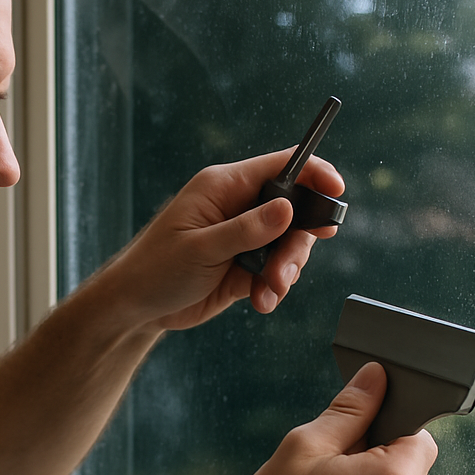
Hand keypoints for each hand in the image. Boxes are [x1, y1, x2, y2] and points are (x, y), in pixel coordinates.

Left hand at [104, 149, 344, 331]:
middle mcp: (237, 207)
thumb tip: (288, 208)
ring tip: (268, 292)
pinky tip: (261, 302)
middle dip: (297, 244)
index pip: (280, 167)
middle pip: (294, 212)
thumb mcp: (201, 249)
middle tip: (284, 273)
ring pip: (289, 245)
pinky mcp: (245, 265)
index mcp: (224, 187)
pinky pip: (277, 271)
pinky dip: (275, 288)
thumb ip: (246, 230)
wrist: (137, 308)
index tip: (337, 191)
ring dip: (286, 271)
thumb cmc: (156, 269)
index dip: (314, 174)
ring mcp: (243, 237)